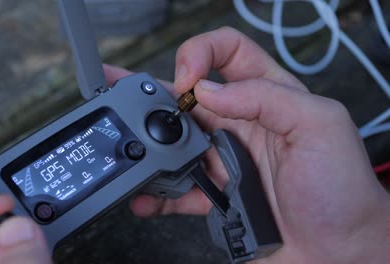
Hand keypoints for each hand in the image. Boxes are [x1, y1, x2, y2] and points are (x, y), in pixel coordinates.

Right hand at [104, 27, 389, 262]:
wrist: (340, 252)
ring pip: (174, 141)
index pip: (226, 53)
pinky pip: (177, 188)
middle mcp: (241, 123)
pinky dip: (156, 193)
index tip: (188, 82)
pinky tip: (145, 196)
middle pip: (187, 95)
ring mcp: (224, 159)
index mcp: (268, 96)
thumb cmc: (342, 190)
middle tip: (123, 95)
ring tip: (128, 146)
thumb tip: (208, 91)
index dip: (200, 55)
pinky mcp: (216, 194)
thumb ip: (267, 97)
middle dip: (151, 91)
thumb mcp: (321, 126)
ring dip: (147, 143)